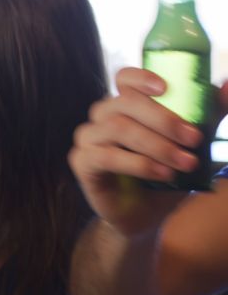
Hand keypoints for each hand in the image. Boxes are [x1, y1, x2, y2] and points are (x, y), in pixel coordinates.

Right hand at [69, 68, 226, 237]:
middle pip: (124, 102)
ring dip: (156, 145)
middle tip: (195, 139)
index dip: (141, 78)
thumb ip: (210, 117)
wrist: (148, 217)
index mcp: (126, 105)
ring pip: (117, 128)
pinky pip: (107, 156)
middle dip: (163, 119)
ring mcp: (88, 138)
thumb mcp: (195, 147)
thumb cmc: (169, 176)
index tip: (166, 89)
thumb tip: (227, 86)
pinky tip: (162, 175)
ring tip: (184, 163)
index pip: (125, 78)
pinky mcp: (81, 162)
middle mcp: (103, 117)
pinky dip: (139, 164)